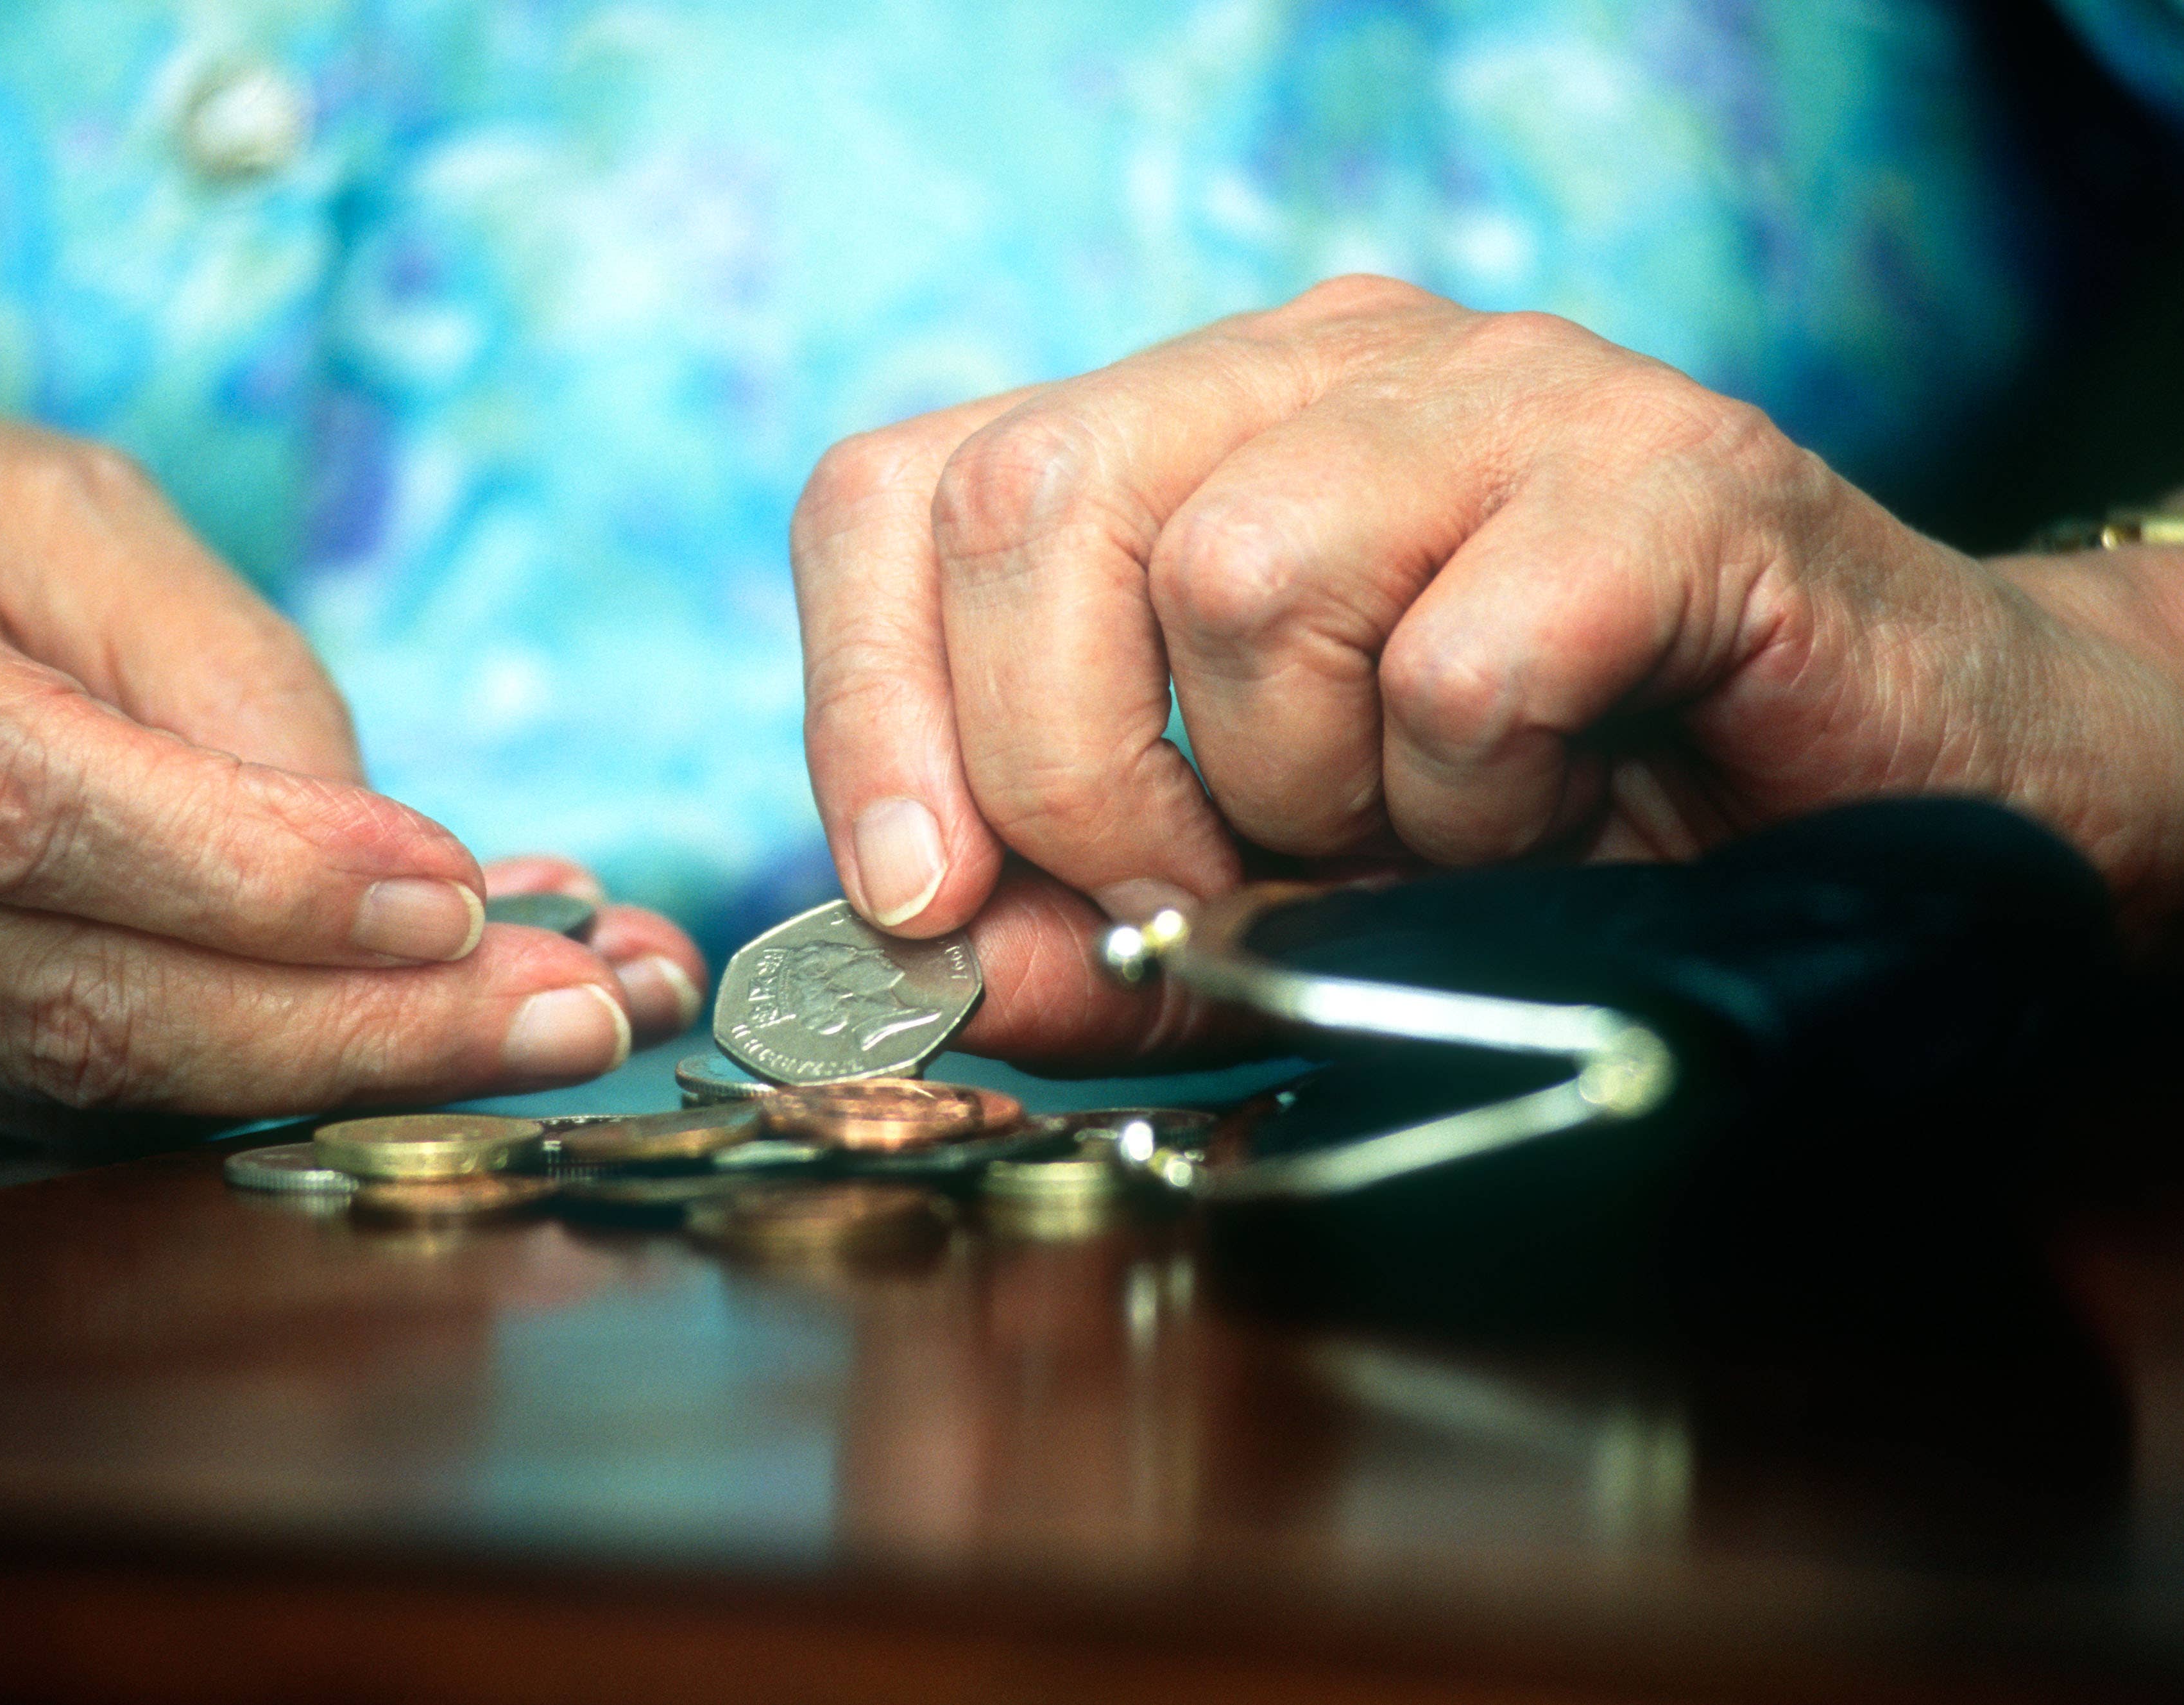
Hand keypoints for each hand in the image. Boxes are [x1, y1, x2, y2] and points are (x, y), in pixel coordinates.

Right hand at [0, 384, 705, 1198]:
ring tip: (547, 1031)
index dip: (256, 876)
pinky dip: (253, 1113)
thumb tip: (410, 882)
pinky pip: (65, 1148)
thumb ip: (228, 676)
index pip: (29, 805)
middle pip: (81, 1006)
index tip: (458, 899)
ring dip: (347, 1087)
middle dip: (365, 1033)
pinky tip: (395, 1061)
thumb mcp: (66, 513)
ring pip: (91, 1108)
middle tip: (584, 1016)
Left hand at [793, 277, 2183, 1061]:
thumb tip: (926, 963)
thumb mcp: (1252, 904)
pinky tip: (1556, 817)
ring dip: (1301, 795)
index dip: (863, 702)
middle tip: (1201, 893)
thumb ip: (1077, 935)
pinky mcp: (1672, 471)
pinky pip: (1461, 664)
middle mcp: (1316, 367)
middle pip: (1030, 508)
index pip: (901, 493)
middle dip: (1066, 777)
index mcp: (1182, 438)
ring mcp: (1498, 392)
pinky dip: (1479, 810)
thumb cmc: (1546, 847)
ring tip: (1421, 835)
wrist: (1894, 807)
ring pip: (1236, 576)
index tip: (916, 894)